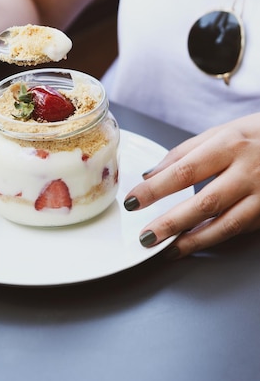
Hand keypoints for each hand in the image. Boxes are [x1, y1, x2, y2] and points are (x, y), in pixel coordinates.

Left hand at [123, 113, 259, 257]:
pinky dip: (212, 239)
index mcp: (229, 145)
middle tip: (146, 236)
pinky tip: (192, 244)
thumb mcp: (222, 132)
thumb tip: (150, 175)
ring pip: (225, 224)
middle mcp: (247, 171)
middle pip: (204, 202)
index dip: (156, 189)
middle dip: (171, 222)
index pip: (185, 170)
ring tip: (166, 248)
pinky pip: (237, 230)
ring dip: (192, 240)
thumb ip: (184, 153)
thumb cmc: (256, 135)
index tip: (133, 201)